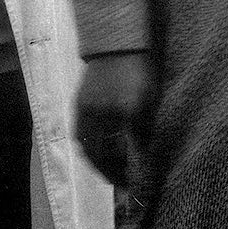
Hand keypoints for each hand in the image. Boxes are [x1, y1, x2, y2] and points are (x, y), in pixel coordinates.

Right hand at [73, 50, 157, 186]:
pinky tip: (95, 153)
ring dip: (96, 164)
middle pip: (104, 155)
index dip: (128, 172)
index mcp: (127, 111)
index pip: (126, 152)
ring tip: (107, 172)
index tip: (134, 184)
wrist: (117, 44)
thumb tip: (140, 157)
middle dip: (111, 173)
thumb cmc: (140, 72)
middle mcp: (104, 112)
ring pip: (87, 148)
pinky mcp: (77, 104)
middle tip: (121, 183)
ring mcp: (88, 109)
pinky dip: (86, 149)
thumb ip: (144, 129)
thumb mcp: (150, 101)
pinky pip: (78, 135)